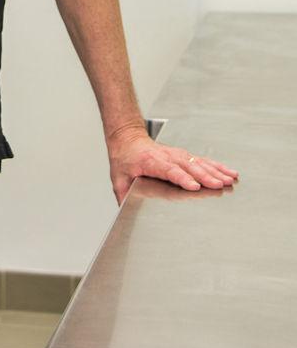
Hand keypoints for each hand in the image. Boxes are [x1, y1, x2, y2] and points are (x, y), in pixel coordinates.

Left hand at [107, 130, 238, 204]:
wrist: (127, 138)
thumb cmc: (124, 158)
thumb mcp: (118, 177)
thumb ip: (122, 193)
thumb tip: (125, 210)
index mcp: (150, 161)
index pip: (169, 170)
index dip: (182, 178)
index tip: (194, 186)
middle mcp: (166, 156)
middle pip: (188, 166)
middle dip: (205, 175)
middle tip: (219, 185)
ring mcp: (176, 154)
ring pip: (197, 162)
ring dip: (214, 170)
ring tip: (229, 179)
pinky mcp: (182, 155)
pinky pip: (201, 160)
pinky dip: (216, 165)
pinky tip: (227, 171)